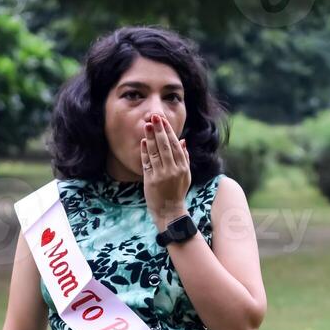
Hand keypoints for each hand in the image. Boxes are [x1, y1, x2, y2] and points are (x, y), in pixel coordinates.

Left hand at [141, 114, 190, 228]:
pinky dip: (145, 151)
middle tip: (154, 117)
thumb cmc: (177, 192)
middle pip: (165, 146)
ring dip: (151, 138)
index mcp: (182, 167)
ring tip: (147, 125)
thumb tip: (183, 140)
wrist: (170, 212)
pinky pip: (147, 163)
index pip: (175, 145)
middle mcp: (173, 170)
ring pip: (155, 152)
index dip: (168, 132)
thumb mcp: (186, 175)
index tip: (163, 121)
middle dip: (159, 130)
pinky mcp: (151, 181)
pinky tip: (144, 141)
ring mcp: (162, 175)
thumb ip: (184, 158)